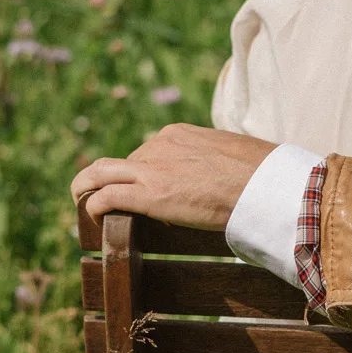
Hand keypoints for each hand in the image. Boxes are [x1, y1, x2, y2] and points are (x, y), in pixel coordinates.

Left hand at [71, 125, 275, 229]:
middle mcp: (160, 145)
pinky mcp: (150, 195)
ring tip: (83, 205)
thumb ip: (215, 163)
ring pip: (101, 173)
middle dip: (110, 180)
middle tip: (103, 199)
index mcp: (179, 133)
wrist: (269, 187)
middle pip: (122, 163)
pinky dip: (92, 206)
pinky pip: (105, 197)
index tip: (145, 190)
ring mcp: (153, 169)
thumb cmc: (263, 176)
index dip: (142, 173)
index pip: (147, 151)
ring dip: (87, 189)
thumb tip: (218, 178)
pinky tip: (92, 218)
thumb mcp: (234, 156)